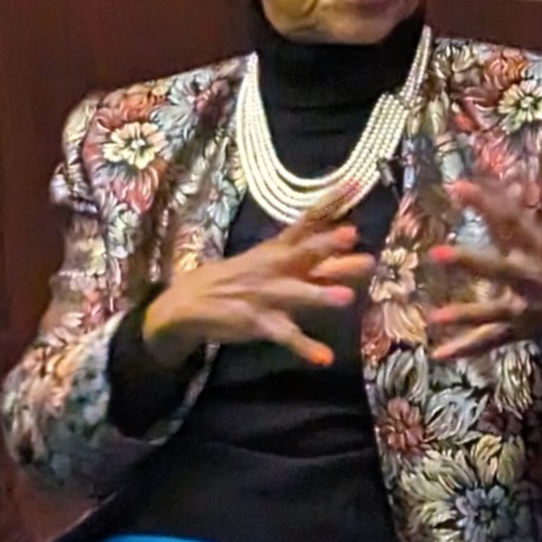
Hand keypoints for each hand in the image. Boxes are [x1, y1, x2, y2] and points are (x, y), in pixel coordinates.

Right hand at [143, 184, 375, 366]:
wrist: (188, 303)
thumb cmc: (236, 278)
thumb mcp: (268, 258)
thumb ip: (307, 251)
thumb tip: (348, 235)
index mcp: (276, 250)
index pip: (305, 222)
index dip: (328, 203)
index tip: (354, 184)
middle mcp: (273, 268)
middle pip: (304, 253)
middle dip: (327, 244)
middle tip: (351, 234)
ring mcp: (265, 296)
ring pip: (296, 294)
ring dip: (320, 295)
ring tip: (346, 298)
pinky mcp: (257, 323)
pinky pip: (285, 336)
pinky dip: (304, 347)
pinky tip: (324, 357)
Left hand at [426, 144, 541, 365]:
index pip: (512, 221)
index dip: (485, 203)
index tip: (458, 187)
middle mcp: (533, 279)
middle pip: (497, 269)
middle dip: (469, 262)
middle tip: (437, 254)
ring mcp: (528, 308)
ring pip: (492, 312)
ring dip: (464, 315)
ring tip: (434, 318)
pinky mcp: (527, 329)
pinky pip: (494, 341)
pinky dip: (467, 348)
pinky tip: (440, 355)